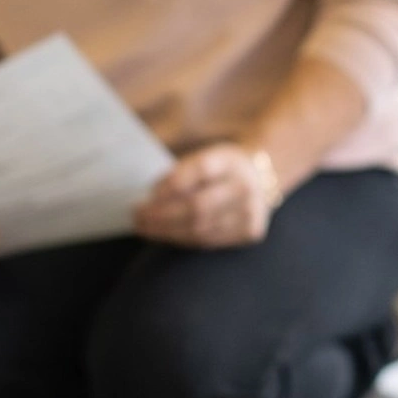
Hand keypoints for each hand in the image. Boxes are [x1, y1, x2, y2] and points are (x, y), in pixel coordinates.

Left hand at [134, 144, 277, 248]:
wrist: (260, 179)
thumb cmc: (219, 168)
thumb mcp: (203, 157)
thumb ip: (180, 172)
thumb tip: (152, 197)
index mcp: (230, 160)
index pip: (200, 170)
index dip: (172, 184)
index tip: (147, 195)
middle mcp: (244, 186)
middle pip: (198, 206)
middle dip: (161, 215)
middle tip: (137, 216)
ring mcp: (250, 211)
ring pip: (200, 228)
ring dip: (166, 231)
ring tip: (143, 227)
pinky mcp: (250, 231)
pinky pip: (208, 240)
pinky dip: (181, 238)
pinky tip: (163, 234)